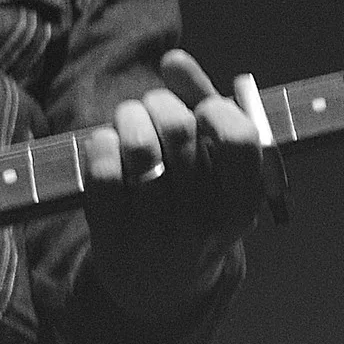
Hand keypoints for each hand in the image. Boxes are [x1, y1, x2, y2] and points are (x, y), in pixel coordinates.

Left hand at [82, 49, 265, 325]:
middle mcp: (203, 222)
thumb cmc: (193, 205)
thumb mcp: (214, 166)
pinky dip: (101, 143)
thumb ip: (202, 104)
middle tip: (151, 108)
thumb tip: (173, 59)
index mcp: (242, 205)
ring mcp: (157, 233)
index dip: (214, 110)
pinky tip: (108, 146)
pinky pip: (101, 169)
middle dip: (159, 102)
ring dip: (127, 116)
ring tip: (128, 120)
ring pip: (136, 145)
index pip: (239, 138)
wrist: (160, 284)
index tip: (201, 113)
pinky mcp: (113, 237)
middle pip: (179, 129)